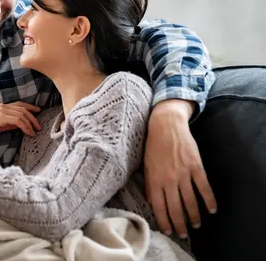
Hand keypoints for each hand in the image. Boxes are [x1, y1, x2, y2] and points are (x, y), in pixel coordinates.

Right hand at [0, 102, 40, 138]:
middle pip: (23, 108)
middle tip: (39, 125)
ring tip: (34, 131)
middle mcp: (3, 106)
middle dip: (33, 117)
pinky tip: (28, 132)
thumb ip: (7, 124)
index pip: (19, 104)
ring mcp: (2, 111)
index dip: (29, 107)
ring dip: (30, 123)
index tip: (38, 111)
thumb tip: (18, 125)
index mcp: (1, 107)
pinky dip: (25, 126)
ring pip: (22, 114)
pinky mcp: (2, 117)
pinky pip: (18, 120)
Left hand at [144, 99, 216, 238]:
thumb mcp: (146, 166)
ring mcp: (183, 173)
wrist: (165, 125)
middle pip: (175, 207)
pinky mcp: (195, 166)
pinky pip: (204, 187)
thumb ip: (150, 184)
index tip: (168, 230)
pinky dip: (209, 200)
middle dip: (179, 223)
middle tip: (183, 234)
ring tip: (196, 225)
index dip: (164, 220)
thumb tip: (153, 202)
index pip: (159, 206)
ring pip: (190, 200)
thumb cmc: (153, 146)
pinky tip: (212, 209)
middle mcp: (168, 179)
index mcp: (154, 179)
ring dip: (194, 215)